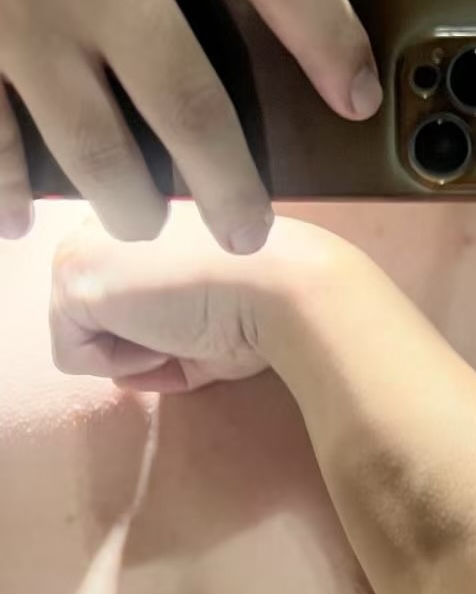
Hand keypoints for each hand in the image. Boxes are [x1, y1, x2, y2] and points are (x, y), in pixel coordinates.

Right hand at [0, 0, 381, 248]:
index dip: (332, 38)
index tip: (360, 94)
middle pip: (190, 102)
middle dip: (228, 183)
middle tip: (248, 230)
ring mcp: (14, 7)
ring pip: (94, 144)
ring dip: (128, 201)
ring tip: (144, 220)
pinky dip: (1, 186)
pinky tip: (17, 218)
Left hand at [49, 205, 341, 392]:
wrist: (285, 286)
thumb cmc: (266, 297)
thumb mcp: (208, 313)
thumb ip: (163, 334)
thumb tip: (126, 377)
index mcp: (141, 216)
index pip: (125, 292)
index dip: (160, 327)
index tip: (205, 321)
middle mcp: (104, 221)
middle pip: (96, 313)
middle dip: (138, 338)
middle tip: (192, 328)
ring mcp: (81, 248)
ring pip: (80, 334)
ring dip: (132, 351)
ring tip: (182, 328)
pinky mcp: (73, 282)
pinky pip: (73, 356)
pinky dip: (123, 364)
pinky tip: (167, 333)